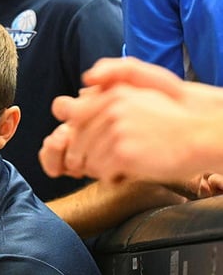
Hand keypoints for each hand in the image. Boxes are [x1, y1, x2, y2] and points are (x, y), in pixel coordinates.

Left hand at [41, 57, 222, 187]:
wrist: (201, 137)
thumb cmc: (172, 123)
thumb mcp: (140, 99)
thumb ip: (108, 99)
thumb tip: (75, 96)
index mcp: (113, 95)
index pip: (72, 119)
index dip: (78, 137)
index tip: (89, 146)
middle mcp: (111, 110)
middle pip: (76, 144)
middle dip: (87, 157)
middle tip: (111, 160)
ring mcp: (116, 131)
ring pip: (87, 161)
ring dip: (102, 168)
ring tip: (125, 164)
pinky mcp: (122, 153)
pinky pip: (101, 173)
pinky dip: (112, 178)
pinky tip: (129, 171)